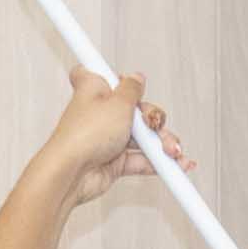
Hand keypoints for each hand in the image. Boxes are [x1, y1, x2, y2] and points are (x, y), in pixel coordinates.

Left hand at [32, 71, 191, 207]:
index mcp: (94, 91)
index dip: (115, 77)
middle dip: (154, 120)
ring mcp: (108, 138)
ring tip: (171, 150)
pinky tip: (175, 163)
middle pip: (136, 110)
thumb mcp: (118, 102)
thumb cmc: (84, 135)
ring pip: (142, 137)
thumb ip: (132, 89)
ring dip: (161, 143)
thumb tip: (136, 77)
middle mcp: (100, 114)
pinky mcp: (114, 161)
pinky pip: (141, 159)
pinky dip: (158, 162)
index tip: (126, 79)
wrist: (72, 172)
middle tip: (154, 125)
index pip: (100, 75)